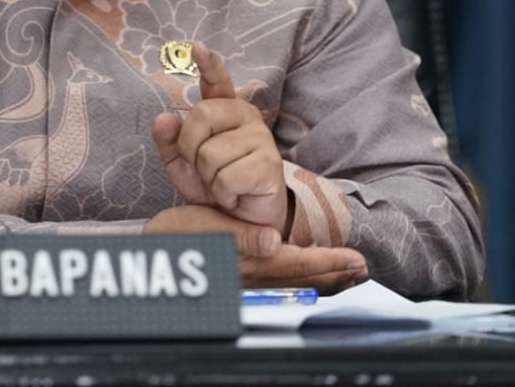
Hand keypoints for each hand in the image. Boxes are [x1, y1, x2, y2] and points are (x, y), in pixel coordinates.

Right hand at [145, 204, 365, 291]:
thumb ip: (242, 237)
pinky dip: (302, 282)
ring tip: (346, 275)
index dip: (328, 261)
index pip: (298, 264)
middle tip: (362, 269)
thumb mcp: (207, 228)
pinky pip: (281, 286)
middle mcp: (254, 279)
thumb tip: (274, 241)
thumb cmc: (177, 236)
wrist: (152, 252)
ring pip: (294, 285)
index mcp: (250, 262)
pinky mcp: (241, 285)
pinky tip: (310, 279)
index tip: (356, 259)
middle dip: (333, 274)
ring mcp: (249, 286)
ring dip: (322, 279)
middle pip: (302, 279)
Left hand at [151, 43, 288, 234]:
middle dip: (191, 150)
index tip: (197, 47)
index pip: (216, 82)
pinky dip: (223, 194)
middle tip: (205, 170)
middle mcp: (245, 116)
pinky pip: (226, 177)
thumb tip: (162, 117)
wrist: (245, 222)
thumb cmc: (216, 187)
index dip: (208, 65)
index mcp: (224, 111)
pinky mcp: (270, 164)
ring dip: (209, 179)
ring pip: (210, 154)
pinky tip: (236, 195)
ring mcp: (260, 138)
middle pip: (201, 116)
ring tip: (224, 185)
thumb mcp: (185, 165)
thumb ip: (170, 142)